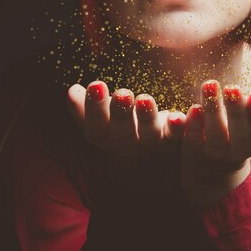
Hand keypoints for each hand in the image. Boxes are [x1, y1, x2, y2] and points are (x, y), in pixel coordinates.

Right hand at [67, 81, 185, 192]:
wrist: (148, 166)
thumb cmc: (119, 130)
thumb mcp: (100, 123)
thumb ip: (85, 108)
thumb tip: (73, 91)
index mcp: (104, 138)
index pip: (95, 126)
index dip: (94, 108)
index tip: (95, 84)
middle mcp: (126, 145)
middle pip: (121, 133)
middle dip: (120, 113)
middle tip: (122, 94)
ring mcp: (150, 145)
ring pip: (148, 134)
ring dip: (147, 117)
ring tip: (144, 99)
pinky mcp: (172, 141)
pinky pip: (175, 136)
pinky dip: (177, 127)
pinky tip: (178, 115)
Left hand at [181, 82, 250, 207]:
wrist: (217, 163)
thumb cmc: (247, 130)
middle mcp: (239, 149)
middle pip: (240, 133)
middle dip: (237, 110)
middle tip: (232, 87)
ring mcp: (215, 151)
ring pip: (214, 134)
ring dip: (212, 110)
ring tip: (209, 84)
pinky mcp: (193, 148)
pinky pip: (191, 138)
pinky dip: (189, 125)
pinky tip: (188, 109)